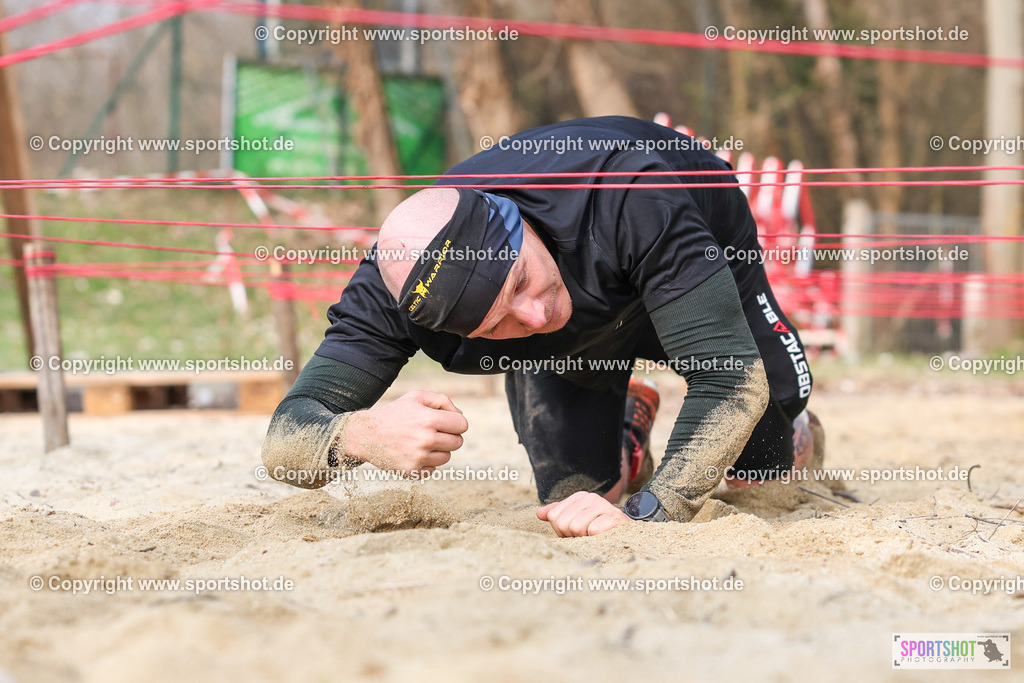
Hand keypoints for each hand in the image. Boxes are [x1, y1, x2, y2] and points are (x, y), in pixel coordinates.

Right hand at [344, 391, 468, 475]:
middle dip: (450, 436)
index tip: (446, 422)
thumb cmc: (394, 413)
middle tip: (434, 432)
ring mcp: (418, 458)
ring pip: (447, 457)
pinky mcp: (411, 471)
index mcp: (429, 419)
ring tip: (422, 442)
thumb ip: (442, 400)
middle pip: (458, 442)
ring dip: (439, 450)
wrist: (366, 435)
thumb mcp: (415, 397)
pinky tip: (414, 453)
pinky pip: (433, 469)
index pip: (462, 425)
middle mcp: (425, 440)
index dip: (456, 423)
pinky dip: (427, 463)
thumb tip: (460, 415)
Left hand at [537, 491, 630, 536]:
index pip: (554, 516)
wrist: (626, 534)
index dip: (562, 530)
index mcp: (579, 497)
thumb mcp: (576, 521)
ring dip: (585, 538)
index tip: (576, 531)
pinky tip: (605, 536)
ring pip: (576, 527)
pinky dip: (597, 538)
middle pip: (563, 522)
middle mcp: (590, 497)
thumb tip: (539, 514)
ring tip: (595, 536)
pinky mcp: (613, 517)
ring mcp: (603, 505)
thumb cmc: (598, 529)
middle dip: (573, 535)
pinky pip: (592, 531)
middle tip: (586, 535)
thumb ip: (558, 515)